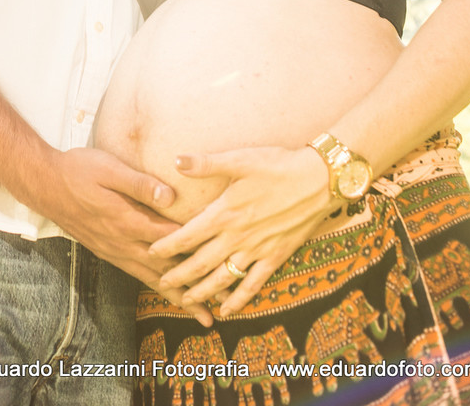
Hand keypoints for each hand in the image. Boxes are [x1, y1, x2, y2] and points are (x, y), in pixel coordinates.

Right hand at [46, 147, 214, 325]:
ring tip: (203, 316)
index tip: (224, 262)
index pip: (171, 240)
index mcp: (127, 221)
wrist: (44, 184)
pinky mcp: (108, 252)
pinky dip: (158, 288)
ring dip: (179, 297)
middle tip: (222, 309)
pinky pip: (138, 275)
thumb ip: (140, 183)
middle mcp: (123, 243)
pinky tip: (169, 294)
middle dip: (196, 289)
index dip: (199, 251)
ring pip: (153, 279)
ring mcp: (114, 251)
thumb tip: (170, 196)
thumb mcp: (109, 168)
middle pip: (167, 271)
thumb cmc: (78, 169)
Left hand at [149, 145, 333, 314]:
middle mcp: (237, 237)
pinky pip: (252, 285)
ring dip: (202, 291)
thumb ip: (206, 164)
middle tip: (161, 282)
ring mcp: (256, 251)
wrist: (318, 181)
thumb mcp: (239, 159)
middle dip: (178, 275)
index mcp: (225, 213)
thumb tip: (177, 160)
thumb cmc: (277, 165)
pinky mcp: (275, 257)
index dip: (167, 246)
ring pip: (222, 278)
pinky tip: (228, 310)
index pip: (187, 236)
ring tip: (186, 299)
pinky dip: (238, 300)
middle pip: (200, 263)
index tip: (151, 252)